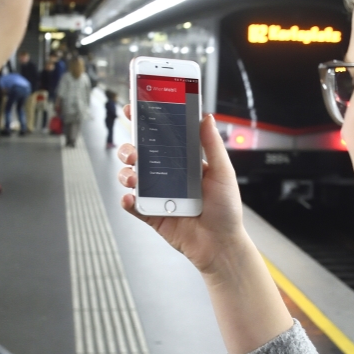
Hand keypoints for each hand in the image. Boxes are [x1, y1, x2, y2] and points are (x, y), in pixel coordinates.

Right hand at [117, 104, 246, 274]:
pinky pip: (133, 205)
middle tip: (134, 150)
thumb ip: (212, 145)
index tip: (135, 109)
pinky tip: (131, 197)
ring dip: (126, 173)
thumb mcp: (223, 172)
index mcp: (184, 162)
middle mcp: (168, 176)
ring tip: (134, 176)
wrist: (221, 245)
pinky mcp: (151, 214)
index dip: (147, 122)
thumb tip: (206, 117)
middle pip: (141, 154)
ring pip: (131, 177)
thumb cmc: (226, 210)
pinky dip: (127, 200)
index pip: (162, 137)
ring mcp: (158, 195)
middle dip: (130, 148)